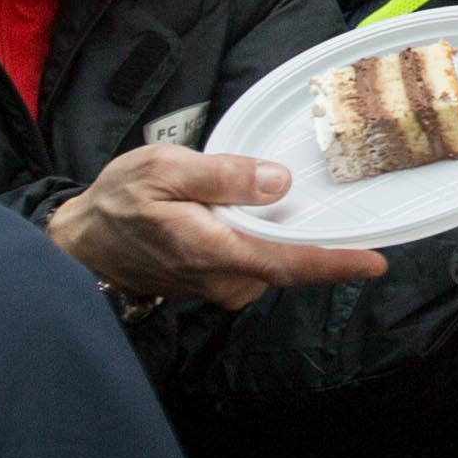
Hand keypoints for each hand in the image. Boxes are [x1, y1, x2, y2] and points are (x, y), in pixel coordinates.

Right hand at [52, 145, 387, 304]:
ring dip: (282, 234)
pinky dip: (262, 240)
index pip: (287, 262)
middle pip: (287, 260)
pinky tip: (250, 213)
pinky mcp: (215, 285)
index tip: (375, 261)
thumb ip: (223, 176)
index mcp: (215, 250)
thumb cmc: (117, 203)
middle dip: (314, 236)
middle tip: (337, 204)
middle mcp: (224, 280)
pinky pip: (253, 262)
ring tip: (273, 198)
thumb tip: (277, 182)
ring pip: (270, 260)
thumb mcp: (163, 169)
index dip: (335, 263)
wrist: (82, 245)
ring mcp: (220, 287)